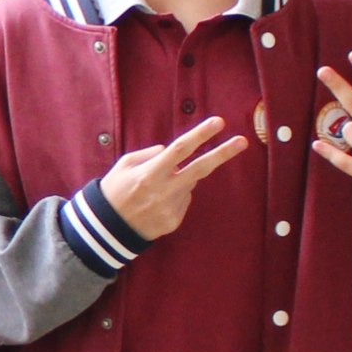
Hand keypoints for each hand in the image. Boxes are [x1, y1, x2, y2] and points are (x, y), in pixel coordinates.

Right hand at [98, 114, 247, 239]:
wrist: (108, 229)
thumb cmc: (114, 191)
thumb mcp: (124, 165)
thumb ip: (148, 154)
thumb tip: (169, 150)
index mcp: (149, 173)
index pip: (180, 149)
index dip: (200, 134)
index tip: (218, 122)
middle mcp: (164, 191)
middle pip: (200, 168)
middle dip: (222, 153)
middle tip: (242, 141)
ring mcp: (171, 208)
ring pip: (189, 184)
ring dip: (180, 179)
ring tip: (155, 189)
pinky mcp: (174, 221)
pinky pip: (183, 200)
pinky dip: (175, 196)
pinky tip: (156, 203)